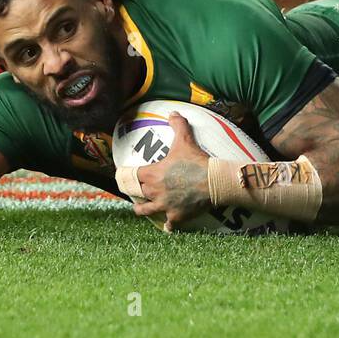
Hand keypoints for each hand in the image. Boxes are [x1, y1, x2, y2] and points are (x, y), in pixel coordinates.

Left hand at [130, 112, 212, 230]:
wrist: (214, 181)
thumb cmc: (197, 161)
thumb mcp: (186, 140)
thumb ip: (177, 125)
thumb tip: (172, 112)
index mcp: (152, 174)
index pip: (131, 176)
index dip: (127, 175)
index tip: (124, 174)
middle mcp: (154, 192)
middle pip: (137, 193)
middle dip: (137, 191)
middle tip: (138, 188)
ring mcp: (164, 206)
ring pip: (145, 211)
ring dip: (143, 209)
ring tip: (142, 208)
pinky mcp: (177, 216)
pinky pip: (168, 224)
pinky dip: (168, 224)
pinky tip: (169, 225)